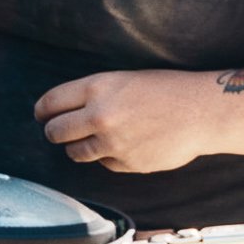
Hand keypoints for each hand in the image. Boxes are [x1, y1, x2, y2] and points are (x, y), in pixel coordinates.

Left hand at [34, 70, 221, 173]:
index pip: (50, 103)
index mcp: (97, 88)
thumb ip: (93, 95)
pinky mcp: (128, 163)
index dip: (42, 111)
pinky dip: (108, 158)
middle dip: (54, 132)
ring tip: (88, 141)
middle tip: (58, 132)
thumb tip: (64, 110)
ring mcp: (113, 142)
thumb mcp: (123, 80)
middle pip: (55, 132)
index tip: (42, 116)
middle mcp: (100, 115)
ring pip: (75, 153)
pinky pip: (105, 163)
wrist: (202, 111)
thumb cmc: (165, 90)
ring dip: (77, 148)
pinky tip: (124, 146)